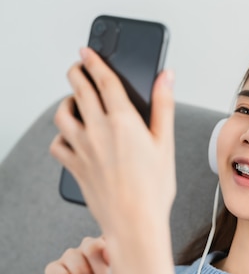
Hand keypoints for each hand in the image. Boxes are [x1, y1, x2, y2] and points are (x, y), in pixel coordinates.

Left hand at [49, 48, 175, 237]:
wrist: (134, 221)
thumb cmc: (154, 187)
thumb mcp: (166, 142)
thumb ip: (164, 105)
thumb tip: (166, 77)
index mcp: (123, 121)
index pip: (104, 80)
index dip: (95, 61)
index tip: (88, 51)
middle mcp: (98, 130)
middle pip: (79, 90)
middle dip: (76, 73)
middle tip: (77, 67)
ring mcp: (82, 148)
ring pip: (62, 115)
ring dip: (66, 102)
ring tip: (72, 100)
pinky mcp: (74, 166)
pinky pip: (58, 144)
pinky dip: (61, 136)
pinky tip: (69, 137)